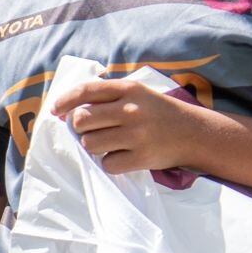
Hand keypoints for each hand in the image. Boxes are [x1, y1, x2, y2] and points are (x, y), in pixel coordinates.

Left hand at [50, 79, 208, 174]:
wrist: (196, 133)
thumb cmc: (158, 113)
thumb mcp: (137, 94)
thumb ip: (106, 97)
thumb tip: (65, 112)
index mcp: (129, 89)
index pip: (86, 91)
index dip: (65, 101)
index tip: (55, 110)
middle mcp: (131, 110)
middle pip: (81, 120)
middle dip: (79, 128)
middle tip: (91, 131)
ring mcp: (137, 135)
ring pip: (89, 144)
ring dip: (93, 146)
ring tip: (109, 143)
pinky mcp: (141, 158)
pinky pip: (107, 164)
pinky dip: (110, 163)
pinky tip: (122, 156)